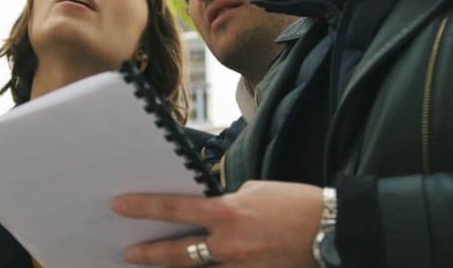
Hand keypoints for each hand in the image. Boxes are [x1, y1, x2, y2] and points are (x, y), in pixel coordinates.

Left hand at [111, 180, 323, 266]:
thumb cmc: (295, 204)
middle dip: (150, 253)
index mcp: (228, 212)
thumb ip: (226, 204)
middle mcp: (230, 244)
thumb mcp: (254, 192)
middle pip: (178, 254)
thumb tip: (209, 212)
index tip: (119, 206)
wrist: (332, 228)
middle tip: (129, 253)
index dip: (143, 208)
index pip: (175, 208)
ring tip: (156, 265)